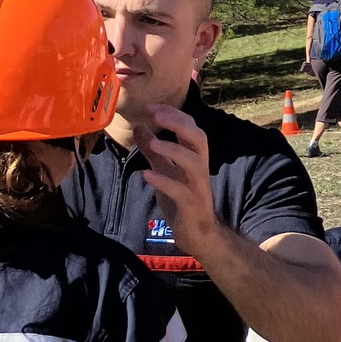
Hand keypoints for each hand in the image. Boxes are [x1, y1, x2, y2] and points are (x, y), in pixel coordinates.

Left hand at [142, 106, 218, 255]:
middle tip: (155, 115)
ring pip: (193, 161)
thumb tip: (140, 126)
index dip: (174, 114)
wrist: (198, 234)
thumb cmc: (182, 199)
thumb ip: (153, 151)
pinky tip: (146, 175)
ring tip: (152, 143)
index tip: (152, 107)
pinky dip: (164, 181)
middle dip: (178, 123)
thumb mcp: (165, 170)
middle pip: (197, 138)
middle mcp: (200, 167)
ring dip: (173, 149)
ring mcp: (198, 186)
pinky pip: (180, 190)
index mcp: (195, 157)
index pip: (190, 127)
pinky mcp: (192, 204)